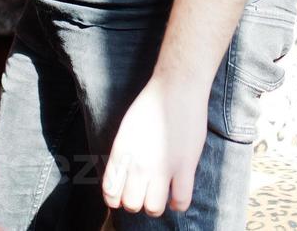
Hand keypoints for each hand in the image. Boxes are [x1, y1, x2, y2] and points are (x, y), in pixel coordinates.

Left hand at [100, 73, 207, 216]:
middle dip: (136, 202)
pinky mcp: (185, 167)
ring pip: (154, 208)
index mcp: (121, 153)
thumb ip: (123, 155)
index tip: (125, 193)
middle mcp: (139, 164)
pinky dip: (178, 204)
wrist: (177, 88)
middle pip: (131, 204)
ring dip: (156, 205)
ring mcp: (162, 167)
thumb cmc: (151, 104)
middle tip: (144, 192)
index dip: (116, 198)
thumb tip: (123, 179)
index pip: (110, 192)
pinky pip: (181, 201)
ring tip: (160, 194)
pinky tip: (176, 195)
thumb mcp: (126, 130)